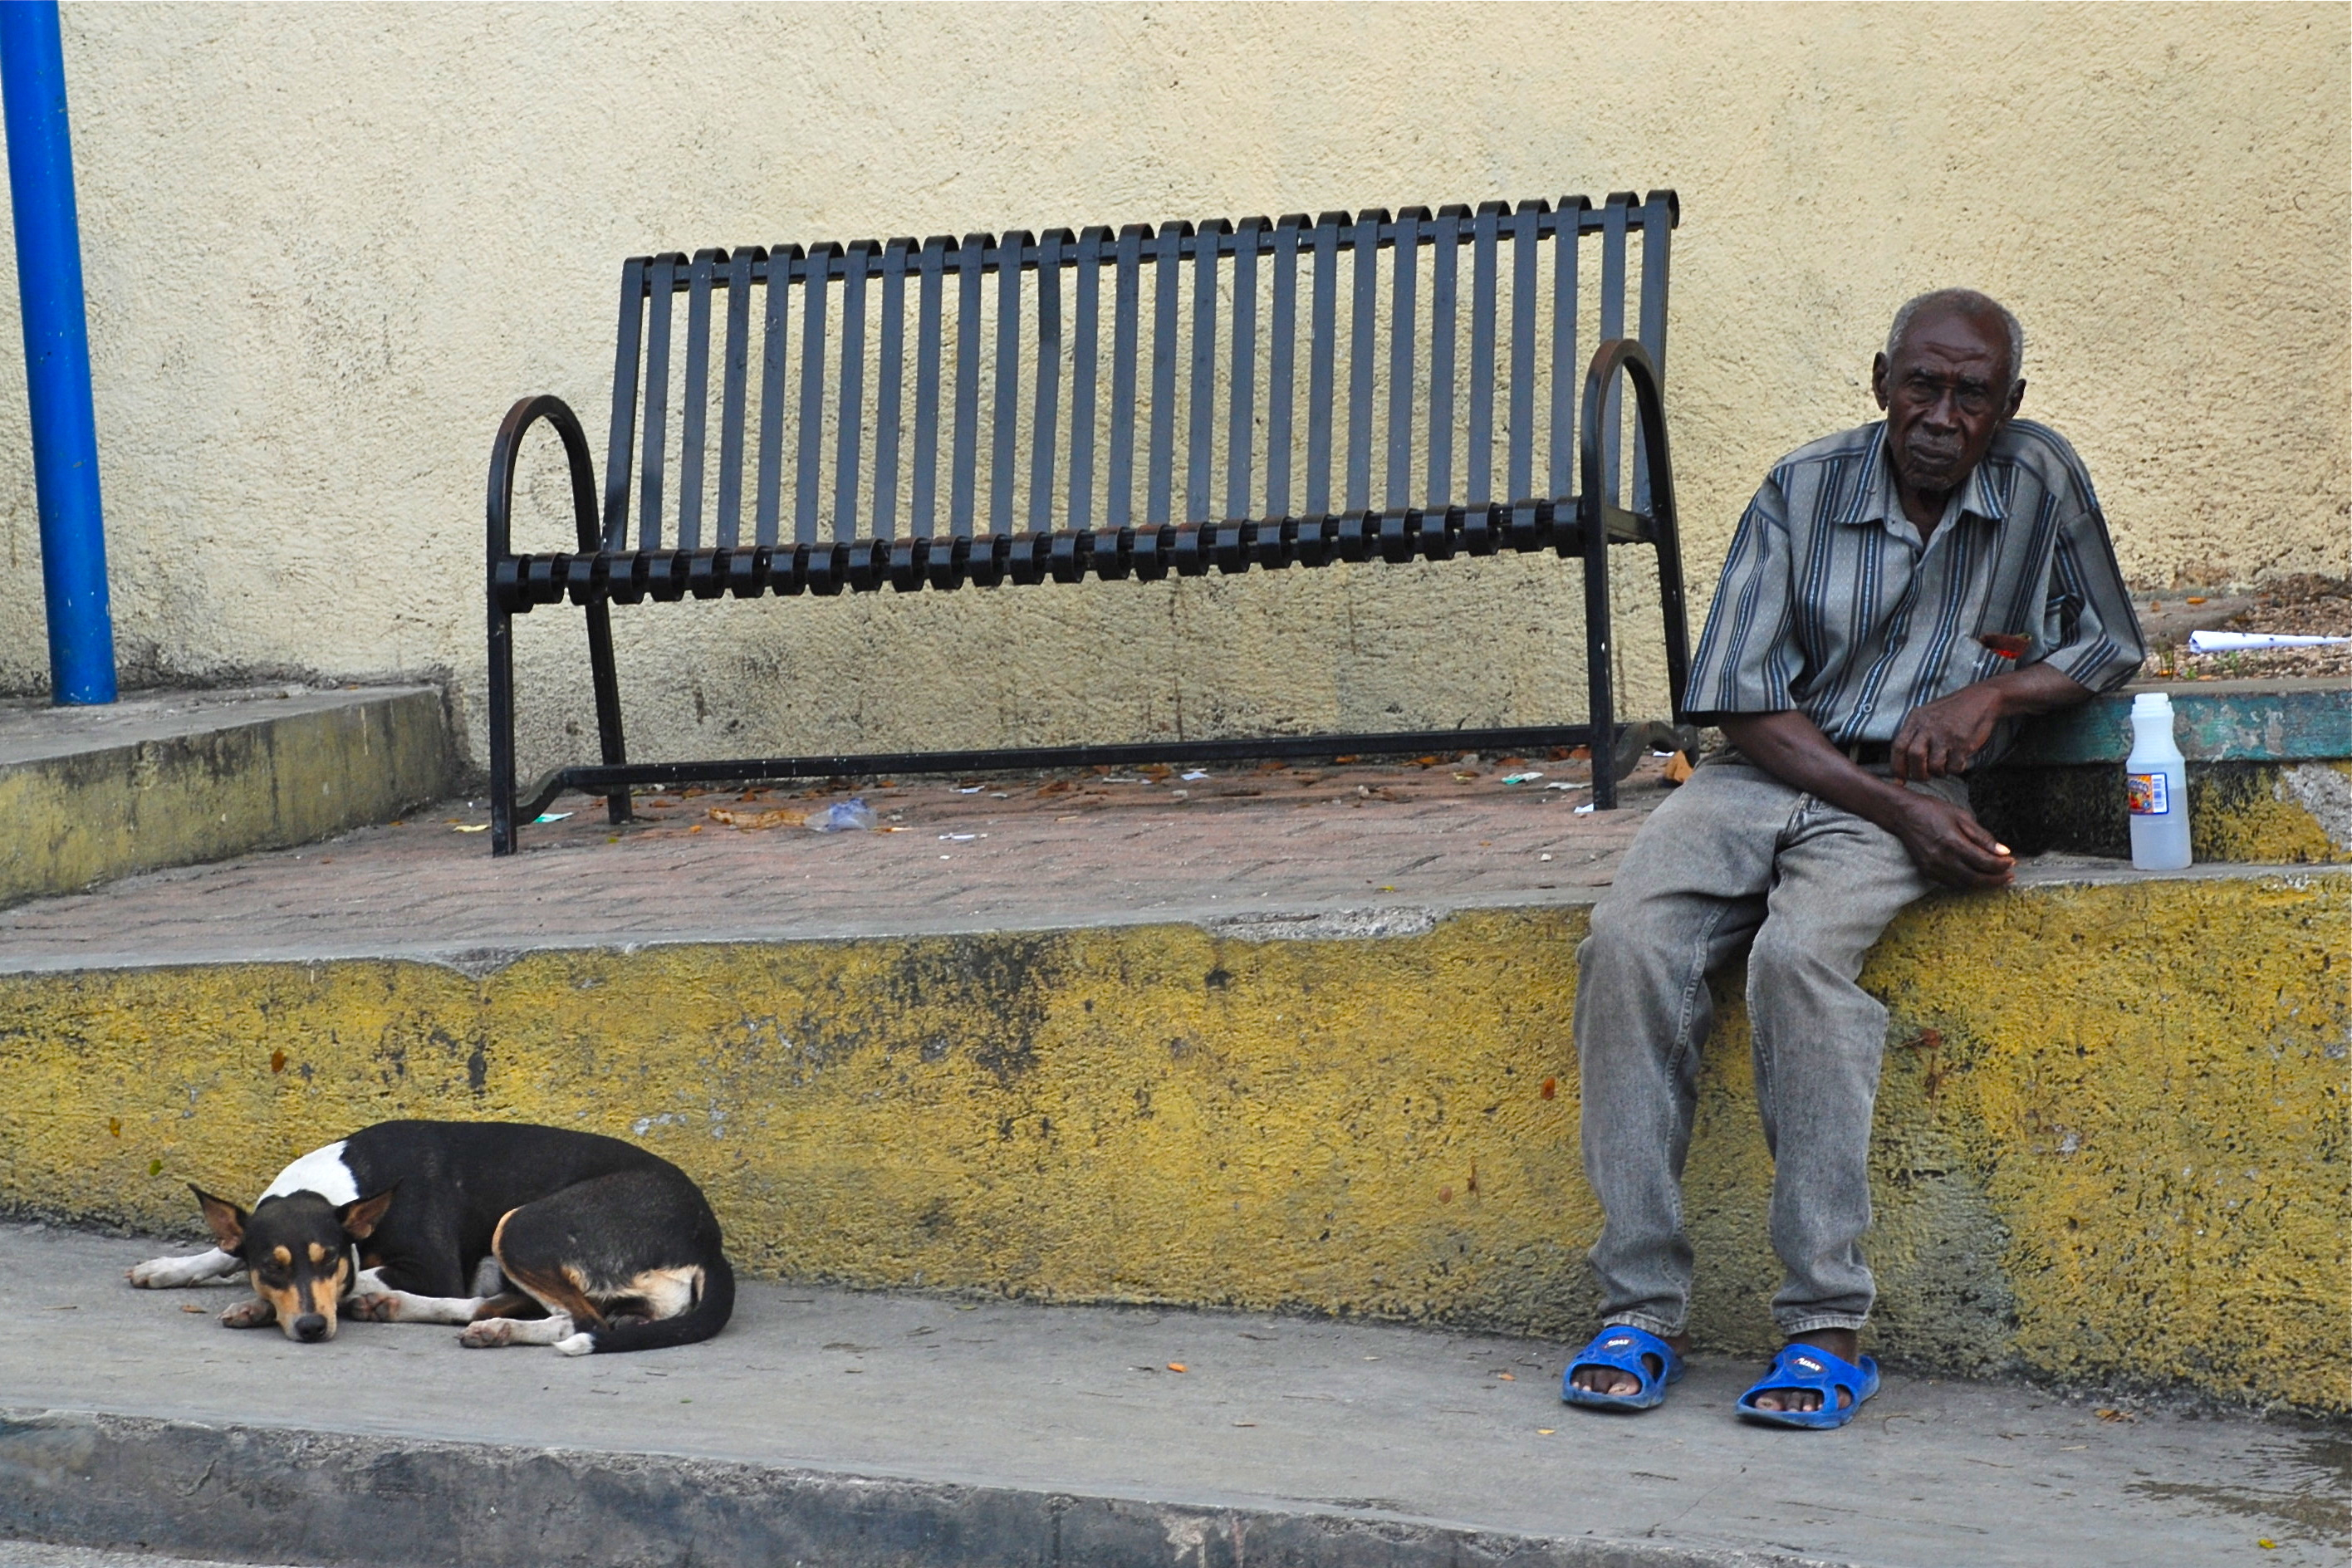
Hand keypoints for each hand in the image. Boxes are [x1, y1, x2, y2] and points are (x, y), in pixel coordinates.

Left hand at [1891, 684, 2004, 780]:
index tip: (1900, 780)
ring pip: (1935, 765)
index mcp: (1915, 719)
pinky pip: (1954, 767)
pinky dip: (1955, 770)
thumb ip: (1913, 736)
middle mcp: (1929, 726)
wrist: (1981, 699)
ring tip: (1943, 767)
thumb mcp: (1926, 715)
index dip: (1897, 767)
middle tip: (1925, 777)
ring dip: (1938, 773)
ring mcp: (1946, 734)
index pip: (1898, 746)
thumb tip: (1901, 768)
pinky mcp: (1963, 742)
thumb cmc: (1951, 712)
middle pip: (1915, 757)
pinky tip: (1957, 762)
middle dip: (1918, 774)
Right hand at [1892, 791, 2014, 888]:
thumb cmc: (1932, 811)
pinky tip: (1976, 877)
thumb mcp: (1962, 816)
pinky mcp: (1927, 871)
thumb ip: (1983, 836)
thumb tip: (2004, 851)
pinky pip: (1951, 883)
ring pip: (1964, 884)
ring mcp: (1933, 867)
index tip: (2012, 861)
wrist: (1903, 815)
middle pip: (1976, 878)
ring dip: (1983, 884)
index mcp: (1953, 843)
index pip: (1985, 862)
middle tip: (2009, 876)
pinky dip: (1967, 883)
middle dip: (1996, 880)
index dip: (2002, 865)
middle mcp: (1943, 859)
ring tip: (1996, 879)